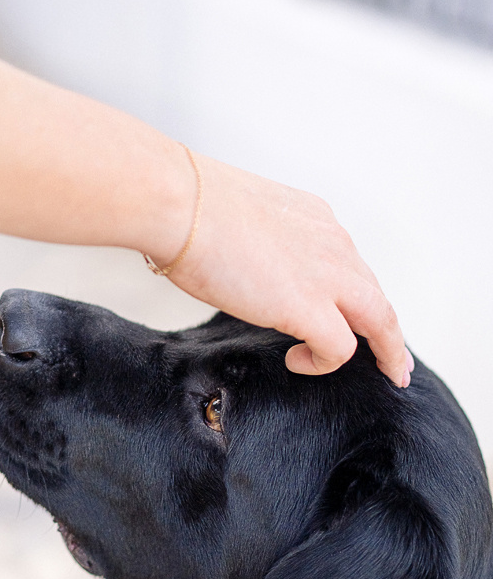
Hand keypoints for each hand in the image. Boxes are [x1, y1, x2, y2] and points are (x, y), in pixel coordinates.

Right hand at [168, 156, 410, 387]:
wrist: (180, 204)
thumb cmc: (189, 209)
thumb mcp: (244, 220)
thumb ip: (261, 245)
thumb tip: (246, 269)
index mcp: (316, 219)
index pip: (350, 264)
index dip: (357, 295)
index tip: (357, 314)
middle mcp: (332, 243)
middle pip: (376, 294)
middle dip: (390, 331)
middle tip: (396, 360)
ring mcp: (326, 275)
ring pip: (380, 320)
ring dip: (387, 350)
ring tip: (387, 374)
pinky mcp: (309, 307)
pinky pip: (340, 348)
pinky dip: (324, 362)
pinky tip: (299, 362)